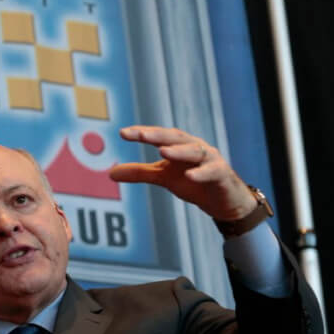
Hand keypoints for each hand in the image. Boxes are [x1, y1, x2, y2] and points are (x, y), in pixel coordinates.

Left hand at [110, 125, 255, 220]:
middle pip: (176, 138)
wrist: (222, 201)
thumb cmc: (193, 183)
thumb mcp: (163, 178)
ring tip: (163, 152)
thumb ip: (139, 173)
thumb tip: (111, 173)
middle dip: (158, 135)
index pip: (159, 136)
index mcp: (179, 146)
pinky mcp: (222, 175)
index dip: (142, 133)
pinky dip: (201, 173)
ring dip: (179, 151)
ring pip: (195, 151)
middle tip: (140, 135)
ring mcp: (210, 159)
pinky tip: (189, 176)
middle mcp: (195, 147)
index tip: (123, 133)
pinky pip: (212, 172)